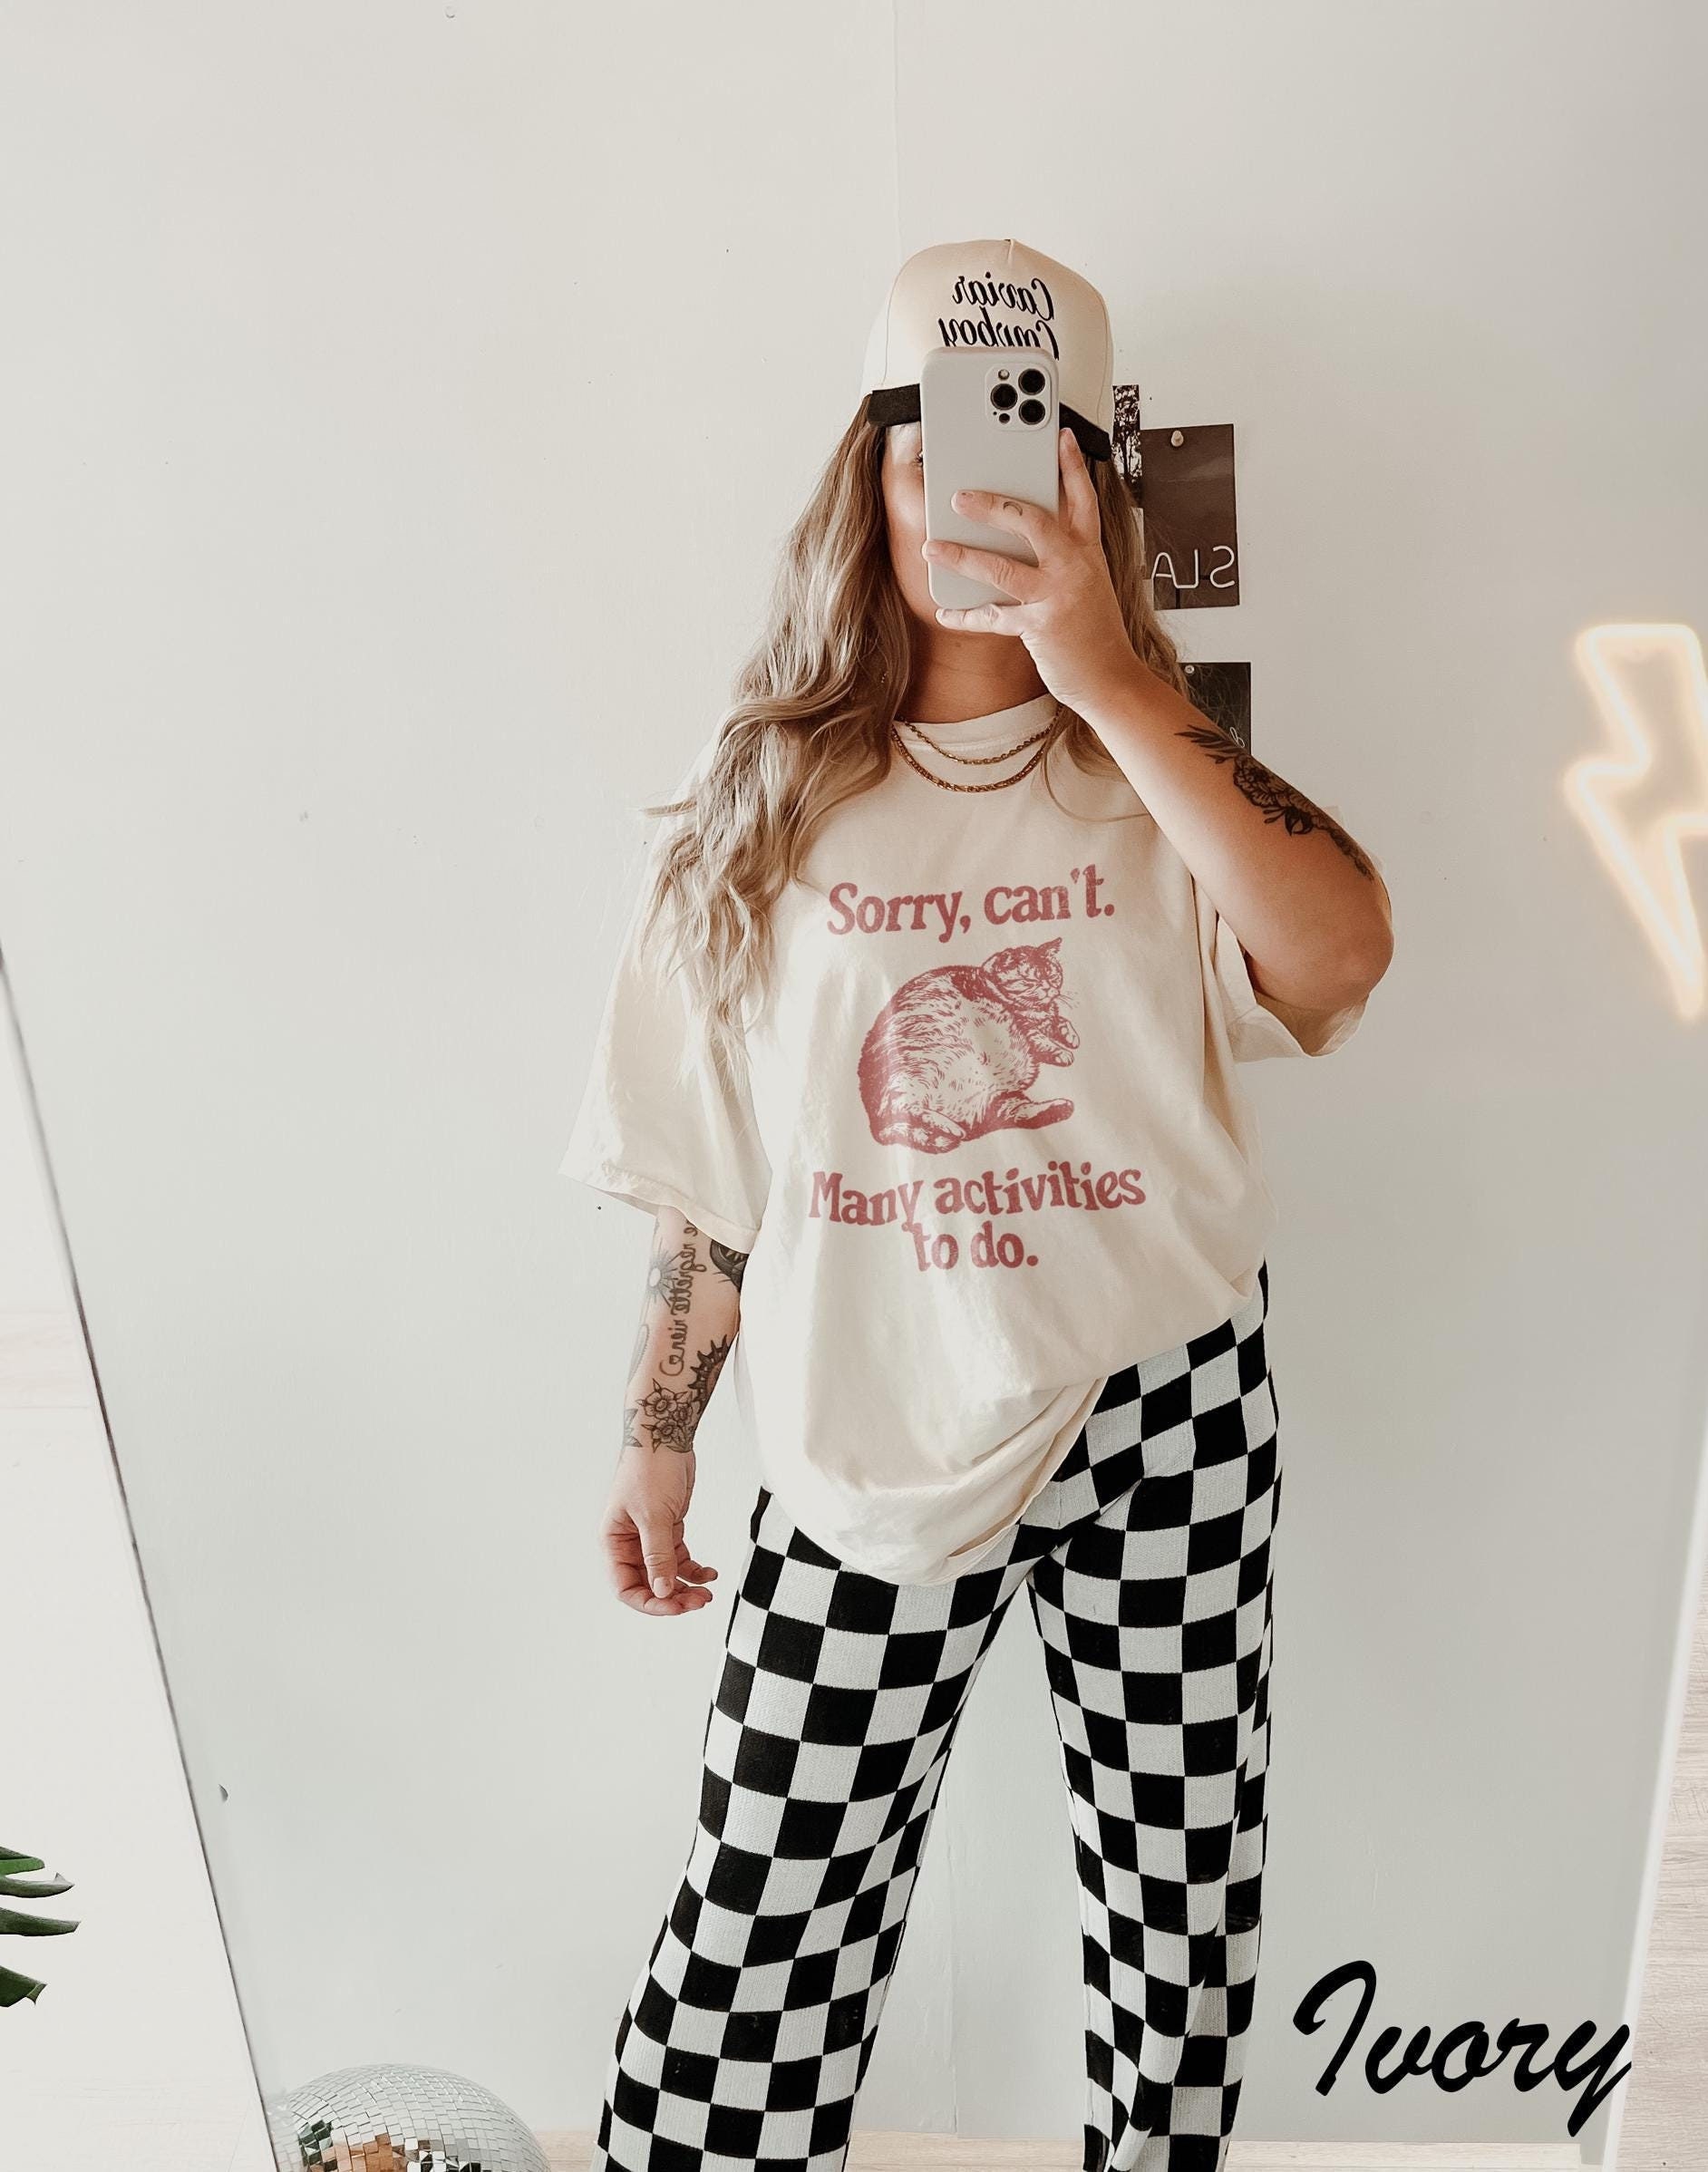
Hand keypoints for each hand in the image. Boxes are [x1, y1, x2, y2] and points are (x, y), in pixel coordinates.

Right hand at [602, 1443, 718, 1616]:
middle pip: (648, 1584)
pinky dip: (693, 1568)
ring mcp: (649, 1536)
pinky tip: (709, 1573)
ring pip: (666, 1574)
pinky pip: (679, 1558)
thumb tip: (663, 1592)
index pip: (625, 1587)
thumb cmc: (649, 1468)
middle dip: (672, 1597)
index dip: (650, 1602)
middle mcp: (628, 1543)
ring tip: (707, 1592)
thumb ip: (658, 1556)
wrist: (665, 1435)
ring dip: (685, 1586)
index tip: (676, 1607)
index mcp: (613, 1541)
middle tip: (699, 1602)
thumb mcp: (653, 1516)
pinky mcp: (667, 1527)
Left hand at [919, 426, 1139, 714]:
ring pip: (1003, 567)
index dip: (1071, 466)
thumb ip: (1063, 558)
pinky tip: (946, 613)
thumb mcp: (1089, 584)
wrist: (1111, 679)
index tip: (1059, 436)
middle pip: (1032, 521)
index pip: (1081, 499)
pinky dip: (967, 616)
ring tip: (933, 547)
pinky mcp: (1041, 627)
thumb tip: (1017, 539)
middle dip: (993, 505)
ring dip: (962, 556)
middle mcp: (1075, 567)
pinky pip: (994, 617)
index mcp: (1088, 552)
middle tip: (960, 496)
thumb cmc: (1095, 633)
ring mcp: (1058, 596)